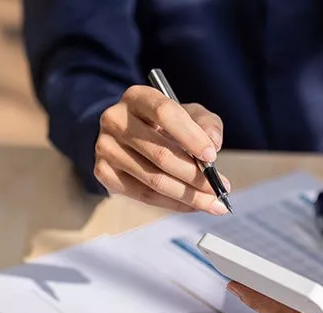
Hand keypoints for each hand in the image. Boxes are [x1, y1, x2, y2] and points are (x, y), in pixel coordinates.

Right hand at [94, 85, 230, 214]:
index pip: (165, 113)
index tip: (212, 156)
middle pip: (160, 153)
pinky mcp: (103, 173)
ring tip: (212, 201)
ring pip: (153, 179)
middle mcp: (115, 119)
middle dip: (195, 175)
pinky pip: (143, 195)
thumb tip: (214, 143)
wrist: (128, 135)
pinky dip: (173, 203)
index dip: (190, 136)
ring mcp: (105, 148)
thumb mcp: (188, 114)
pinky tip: (191, 205)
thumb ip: (206, 124)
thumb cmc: (163, 124)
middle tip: (219, 187)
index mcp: (137, 97)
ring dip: (188, 195)